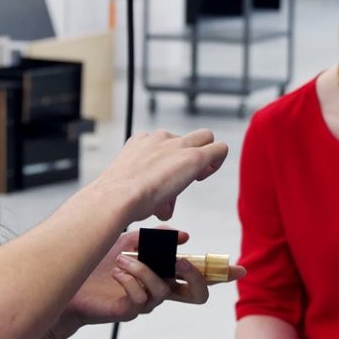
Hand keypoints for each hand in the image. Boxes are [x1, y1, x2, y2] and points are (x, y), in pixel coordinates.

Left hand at [64, 228, 243, 328]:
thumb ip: (159, 239)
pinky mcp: (130, 310)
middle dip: (194, 276)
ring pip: (164, 290)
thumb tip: (184, 236)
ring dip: (145, 270)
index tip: (239, 269)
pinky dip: (130, 279)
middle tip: (179, 260)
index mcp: (164, 270)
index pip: (200, 273)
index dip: (221, 273)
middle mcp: (160, 288)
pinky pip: (141, 297)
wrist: (72, 278)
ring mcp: (146, 301)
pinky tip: (117, 271)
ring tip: (125, 258)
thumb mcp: (133, 240)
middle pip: (197, 294)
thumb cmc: (101, 261)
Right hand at [100, 129, 227, 221]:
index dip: (171, 159)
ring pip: (205, 137)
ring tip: (191, 180)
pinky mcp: (194, 156)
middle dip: (191, 152)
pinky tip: (202, 177)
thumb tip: (159, 203)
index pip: (164, 143)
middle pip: (187, 135)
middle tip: (185, 175)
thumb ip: (145, 184)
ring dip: (202, 159)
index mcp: (142, 141)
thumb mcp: (129, 183)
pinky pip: (219, 149)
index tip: (167, 177)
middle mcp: (160, 138)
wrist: (119, 196)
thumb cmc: (120, 197)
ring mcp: (177, 144)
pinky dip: (216, 162)